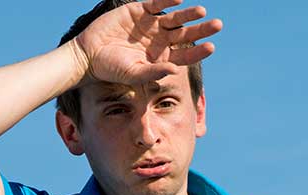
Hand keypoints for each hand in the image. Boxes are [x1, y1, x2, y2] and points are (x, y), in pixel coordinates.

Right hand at [73, 0, 222, 86]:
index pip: (186, 54)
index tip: (211, 47)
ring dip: (188, 14)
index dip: (198, 51)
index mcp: (162, 57)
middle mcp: (160, 40)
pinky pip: (156, 4)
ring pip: (174, 19)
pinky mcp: (138, 11)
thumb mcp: (134, 74)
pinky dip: (167, 1)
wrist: (89, 54)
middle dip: (201, 30)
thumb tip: (175, 70)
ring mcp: (150, 25)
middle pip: (185, 34)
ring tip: (202, 11)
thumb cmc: (112, 69)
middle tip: (218, 25)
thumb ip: (154, 72)